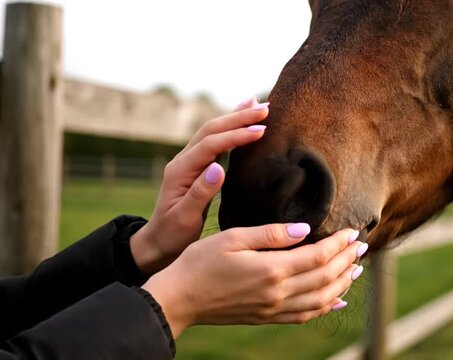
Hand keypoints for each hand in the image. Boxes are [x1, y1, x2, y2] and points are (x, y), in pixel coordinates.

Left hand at [131, 97, 268, 273]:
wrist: (158, 242)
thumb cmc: (173, 234)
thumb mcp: (185, 218)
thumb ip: (200, 193)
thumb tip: (219, 167)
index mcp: (181, 171)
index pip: (211, 145)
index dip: (236, 135)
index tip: (261, 130)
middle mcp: (184, 160)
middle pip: (212, 130)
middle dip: (238, 117)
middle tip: (266, 108)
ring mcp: (190, 161)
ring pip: (213, 131)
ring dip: (236, 116)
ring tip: (258, 104)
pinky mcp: (197, 166)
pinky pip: (216, 140)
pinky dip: (231, 128)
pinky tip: (244, 121)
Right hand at [142, 224, 366, 337]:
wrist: (178, 299)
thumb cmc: (200, 262)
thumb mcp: (232, 237)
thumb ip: (271, 234)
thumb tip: (305, 229)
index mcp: (271, 270)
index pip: (317, 257)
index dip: (338, 245)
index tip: (351, 233)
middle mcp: (277, 293)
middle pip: (325, 278)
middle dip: (346, 261)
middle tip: (361, 247)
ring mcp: (273, 309)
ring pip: (320, 299)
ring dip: (342, 284)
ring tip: (355, 269)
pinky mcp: (267, 317)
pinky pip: (305, 315)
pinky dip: (325, 307)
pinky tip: (336, 300)